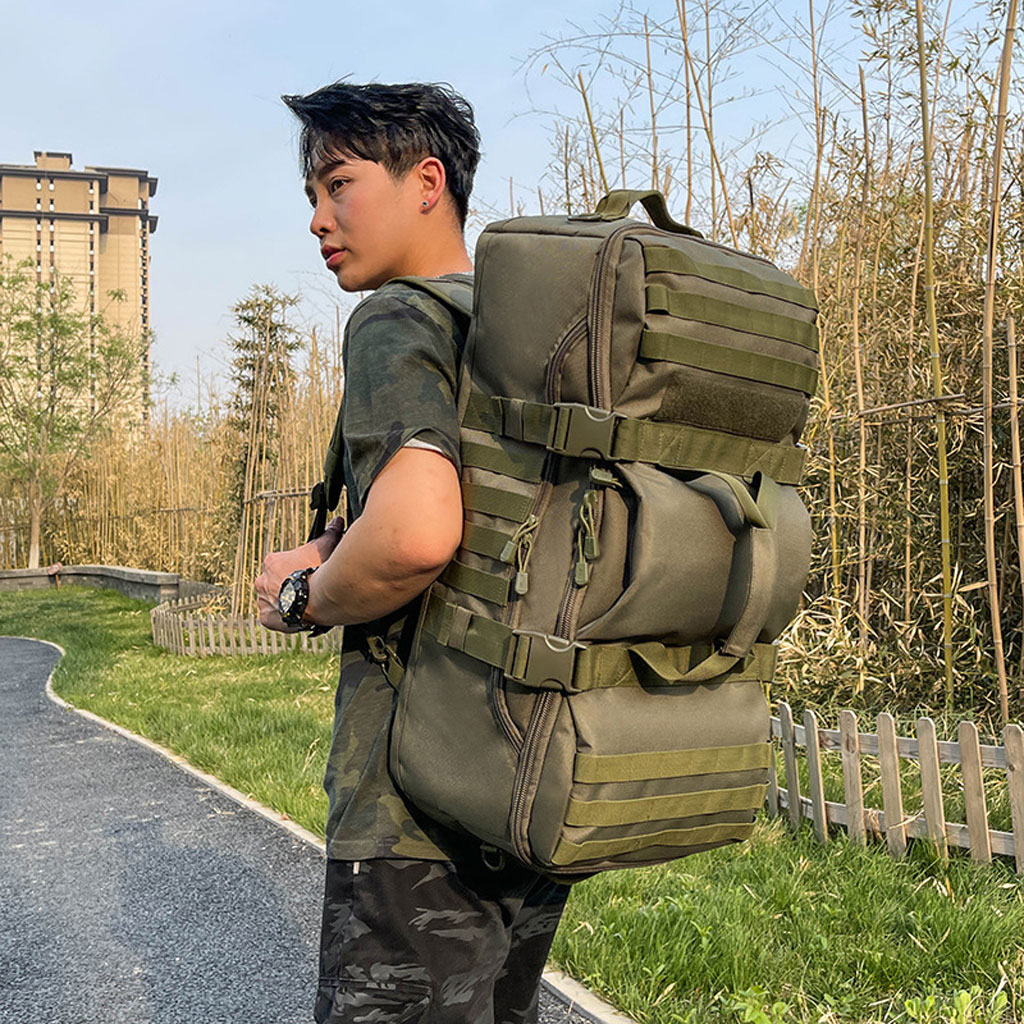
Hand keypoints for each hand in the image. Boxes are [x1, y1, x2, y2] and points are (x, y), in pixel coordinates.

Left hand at [254, 517, 343, 631]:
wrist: (318, 600)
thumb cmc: (318, 573)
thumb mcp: (324, 548)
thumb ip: (329, 534)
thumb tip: (336, 522)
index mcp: (272, 562)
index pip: (282, 563)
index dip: (297, 567)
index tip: (308, 572)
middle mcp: (262, 580)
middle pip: (274, 581)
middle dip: (288, 584)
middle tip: (306, 588)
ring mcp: (263, 600)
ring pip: (272, 599)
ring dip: (284, 600)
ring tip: (303, 603)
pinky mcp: (267, 618)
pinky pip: (271, 617)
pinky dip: (281, 617)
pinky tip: (295, 613)